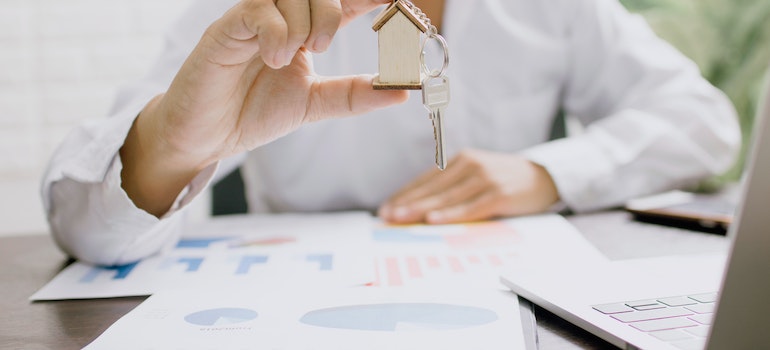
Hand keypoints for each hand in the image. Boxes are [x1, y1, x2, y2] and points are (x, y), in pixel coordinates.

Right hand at [121, 0, 406, 215]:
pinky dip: (276, 33)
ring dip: (303, 24)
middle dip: (331, 12)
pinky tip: (273, 59)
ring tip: (291, 57)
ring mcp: (252, 20)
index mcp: (304, 30)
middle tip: (321, 46)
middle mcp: (280, 18)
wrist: (206, 136)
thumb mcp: (315, 104)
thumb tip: (403, 92)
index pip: (341, 3)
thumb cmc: (253, 113)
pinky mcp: (226, 30)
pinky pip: (258, 11)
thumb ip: (355, 95)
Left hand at [378, 150, 559, 223]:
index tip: (385, 208)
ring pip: (446, 197)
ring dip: (421, 209)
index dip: (404, 194)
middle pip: (432, 188)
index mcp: (461, 160)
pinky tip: (434, 220)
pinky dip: (451, 214)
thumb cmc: (504, 181)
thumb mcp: (477, 176)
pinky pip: (470, 207)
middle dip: (406, 203)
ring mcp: (485, 178)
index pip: (426, 179)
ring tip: (401, 219)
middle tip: (386, 216)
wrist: (544, 177)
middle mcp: (471, 165)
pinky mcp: (499, 193)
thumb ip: (453, 188)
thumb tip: (420, 209)